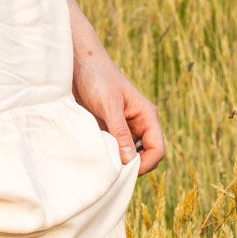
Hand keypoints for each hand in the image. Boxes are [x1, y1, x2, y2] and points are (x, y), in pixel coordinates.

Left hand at [72, 48, 165, 176]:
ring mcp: (125, 127)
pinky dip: (111, 156)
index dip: (147, 163)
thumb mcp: (109, 105)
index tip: (127, 171)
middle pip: (147, 155)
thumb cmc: (98, 78)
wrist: (79, 65)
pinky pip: (116, 149)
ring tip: (107, 166)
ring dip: (122, 162)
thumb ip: (120, 132)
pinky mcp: (110, 129)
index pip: (157, 148)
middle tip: (115, 172)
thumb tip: (130, 160)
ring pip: (131, 154)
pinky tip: (100, 157)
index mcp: (147, 116)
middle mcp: (140, 123)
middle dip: (135, 166)